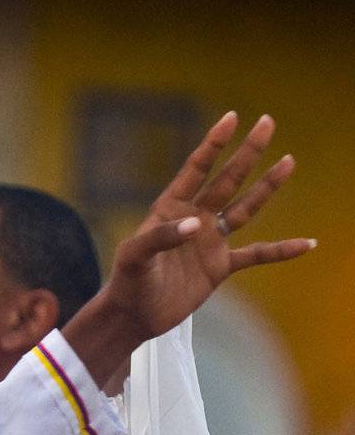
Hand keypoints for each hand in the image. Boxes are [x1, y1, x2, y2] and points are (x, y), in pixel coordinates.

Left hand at [64, 112, 314, 386]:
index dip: (213, 144)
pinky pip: (257, 254)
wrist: (133, 316)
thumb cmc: (127, 282)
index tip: (232, 118)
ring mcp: (209, 242)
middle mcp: (193, 219)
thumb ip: (161, 238)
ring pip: (244, 208)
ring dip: (266, 187)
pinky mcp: (219, 267)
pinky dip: (281, 250)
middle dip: (247, 152)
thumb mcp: (135, 257)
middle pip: (227, 180)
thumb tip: (196, 226)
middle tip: (267, 122)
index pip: (195, 169)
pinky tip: (307, 244)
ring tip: (288, 161)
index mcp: (169, 209)